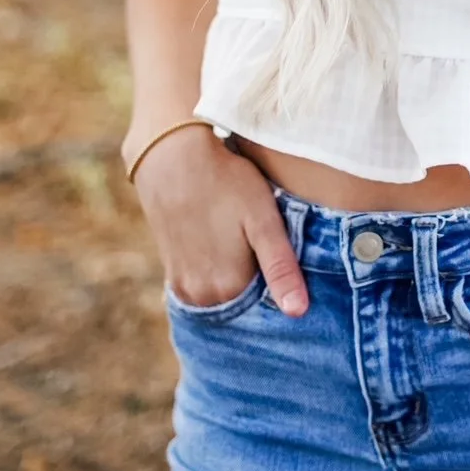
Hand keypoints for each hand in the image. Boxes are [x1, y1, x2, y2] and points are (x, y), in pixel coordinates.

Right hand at [131, 124, 308, 315]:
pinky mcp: (171, 272)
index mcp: (228, 288)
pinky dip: (217, 269)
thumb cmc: (226, 183)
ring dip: (237, 273)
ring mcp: (182, 287)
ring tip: (239, 236)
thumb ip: (280, 268)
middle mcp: (201, 297)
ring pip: (224, 290)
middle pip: (245, 298)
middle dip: (259, 277)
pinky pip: (204, 282)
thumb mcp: (263, 221)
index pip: (268, 302)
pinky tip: (222, 239)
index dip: (281, 278)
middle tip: (258, 237)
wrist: (172, 158)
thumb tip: (298, 313)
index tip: (283, 249)